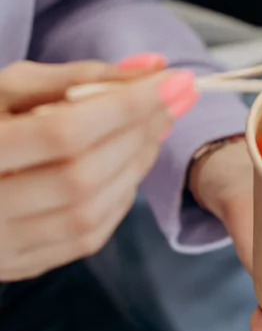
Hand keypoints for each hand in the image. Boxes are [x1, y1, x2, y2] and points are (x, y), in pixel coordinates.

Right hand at [0, 56, 197, 280]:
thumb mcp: (10, 90)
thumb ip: (80, 76)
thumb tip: (153, 66)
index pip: (63, 131)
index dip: (125, 106)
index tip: (174, 80)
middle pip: (82, 174)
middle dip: (139, 134)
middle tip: (173, 102)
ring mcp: (0, 244)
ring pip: (90, 211)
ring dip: (137, 166)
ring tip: (154, 129)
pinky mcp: (21, 264)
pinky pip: (87, 238)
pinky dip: (120, 199)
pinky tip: (129, 167)